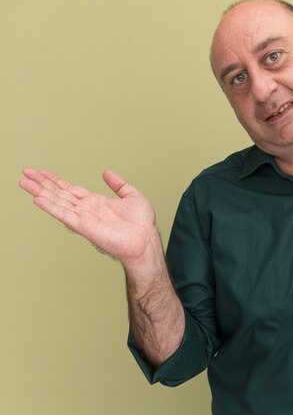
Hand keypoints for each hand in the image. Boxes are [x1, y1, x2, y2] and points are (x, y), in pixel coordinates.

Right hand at [19, 168, 158, 266]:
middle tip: (26, 172)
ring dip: (40, 192)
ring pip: (58, 202)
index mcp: (96, 203)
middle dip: (42, 183)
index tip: (42, 173)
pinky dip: (51, 207)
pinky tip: (38, 199)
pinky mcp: (85, 227)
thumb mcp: (132, 196)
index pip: (71, 189)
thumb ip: (119, 184)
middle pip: (60, 194)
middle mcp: (87, 210)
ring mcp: (84, 218)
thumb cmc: (142, 224)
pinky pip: (65, 215)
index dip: (56, 181)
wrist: (145, 241)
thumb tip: (107, 172)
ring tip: (24, 183)